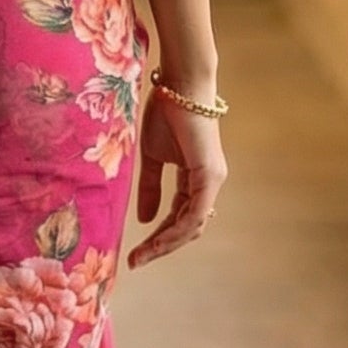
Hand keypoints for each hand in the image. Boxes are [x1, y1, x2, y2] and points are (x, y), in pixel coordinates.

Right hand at [127, 83, 226, 268]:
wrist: (178, 86)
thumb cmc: (166, 112)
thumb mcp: (151, 157)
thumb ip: (150, 188)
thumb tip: (145, 220)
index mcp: (196, 179)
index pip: (179, 218)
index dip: (159, 237)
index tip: (135, 253)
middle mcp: (208, 183)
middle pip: (188, 228)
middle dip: (162, 247)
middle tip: (137, 261)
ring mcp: (211, 181)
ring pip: (192, 226)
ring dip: (166, 244)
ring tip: (142, 256)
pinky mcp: (209, 176)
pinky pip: (194, 214)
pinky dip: (176, 230)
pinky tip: (157, 240)